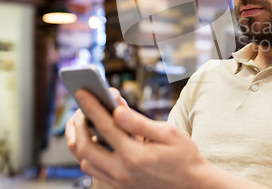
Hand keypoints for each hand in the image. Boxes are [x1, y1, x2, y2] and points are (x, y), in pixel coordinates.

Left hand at [65, 89, 211, 188]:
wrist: (193, 186)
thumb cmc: (184, 157)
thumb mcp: (169, 134)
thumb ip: (140, 123)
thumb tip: (117, 110)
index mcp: (135, 155)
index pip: (105, 126)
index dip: (92, 106)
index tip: (82, 92)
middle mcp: (122, 171)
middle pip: (85, 146)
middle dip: (78, 124)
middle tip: (82, 107)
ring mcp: (119, 181)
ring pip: (85, 161)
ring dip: (81, 140)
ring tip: (86, 121)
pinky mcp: (119, 186)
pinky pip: (94, 170)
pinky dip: (89, 153)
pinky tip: (96, 139)